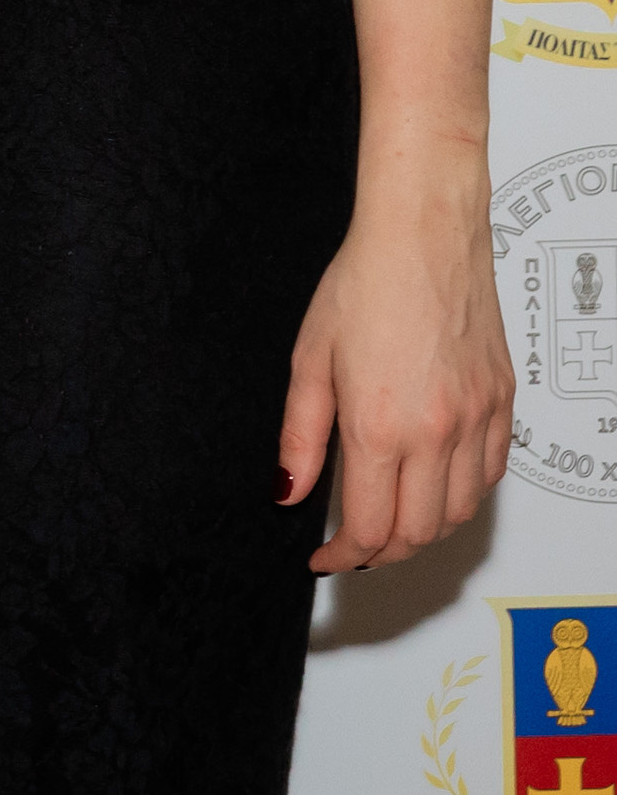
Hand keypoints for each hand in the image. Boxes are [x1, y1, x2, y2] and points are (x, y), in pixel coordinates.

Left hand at [278, 202, 509, 574]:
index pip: (370, 528)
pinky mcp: (504, 403)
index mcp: (381, 427)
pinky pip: (491, 474)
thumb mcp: (309, 360)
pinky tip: (433, 483)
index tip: (323, 557)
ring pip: (460, 512)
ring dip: (423, 530)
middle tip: (350, 544)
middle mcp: (437, 433)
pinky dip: (463, 494)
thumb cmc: (361, 285)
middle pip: (418, 532)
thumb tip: (289, 492)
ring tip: (389, 519)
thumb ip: (300, 437)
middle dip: (381, 552)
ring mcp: (478, 420)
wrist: (424, 237)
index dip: (343, 557)